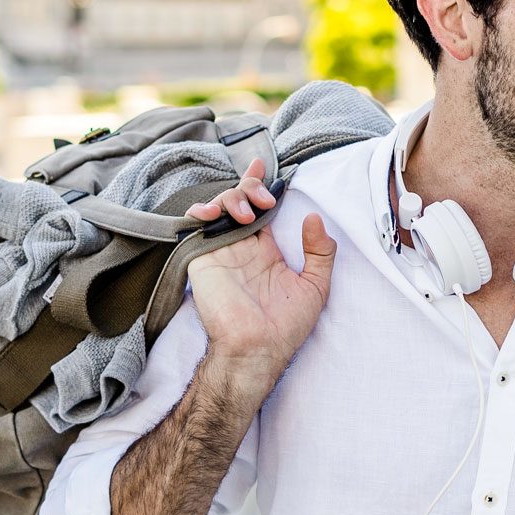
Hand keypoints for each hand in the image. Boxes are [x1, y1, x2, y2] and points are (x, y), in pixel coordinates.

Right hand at [182, 158, 335, 379]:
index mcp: (265, 251)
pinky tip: (215, 213)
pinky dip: (201, 210)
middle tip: (266, 201)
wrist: (258, 349)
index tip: (265, 164)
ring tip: (251, 215)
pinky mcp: (202, 257)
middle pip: (240, 199)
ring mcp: (221, 250)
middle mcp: (242, 246)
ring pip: (220, 205)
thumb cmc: (286, 327)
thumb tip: (314, 217)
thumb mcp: (317, 287)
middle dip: (251, 187)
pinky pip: (194, 224)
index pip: (262, 208)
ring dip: (234, 197)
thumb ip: (321, 252)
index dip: (261, 184)